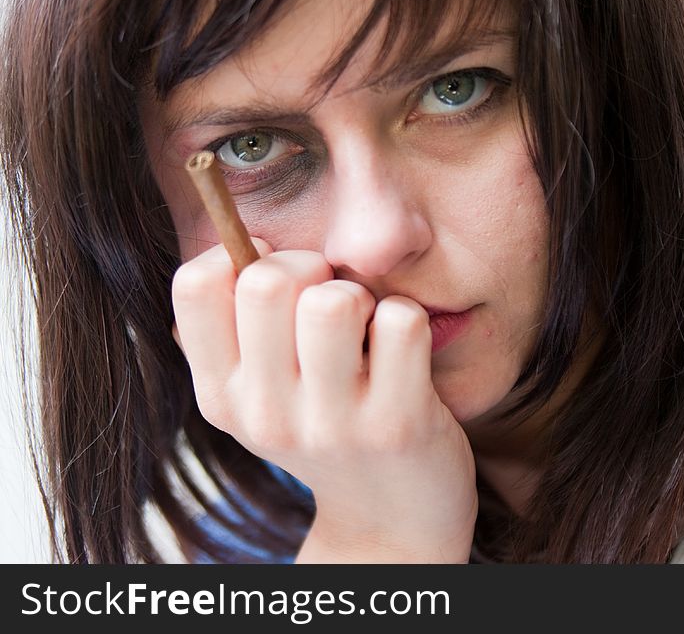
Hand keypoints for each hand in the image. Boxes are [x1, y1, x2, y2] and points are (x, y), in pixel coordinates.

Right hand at [171, 239, 477, 561]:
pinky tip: (403, 354)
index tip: (278, 278)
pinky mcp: (396, 425)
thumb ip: (236, 331)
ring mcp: (331, 425)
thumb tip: (234, 243)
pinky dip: (407, 321)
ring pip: (334, 302)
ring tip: (367, 329)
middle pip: (267, 282)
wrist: (390, 522)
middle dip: (310, 267)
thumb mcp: (263, 396)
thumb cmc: (328, 429)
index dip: (241, 256)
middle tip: (333, 298)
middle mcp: (264, 415)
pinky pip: (401, 322)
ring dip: (359, 297)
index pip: (194, 285)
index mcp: (221, 397)